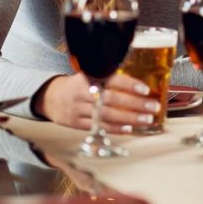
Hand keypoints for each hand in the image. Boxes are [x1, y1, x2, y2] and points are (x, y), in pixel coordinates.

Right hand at [35, 73, 159, 131]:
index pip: (110, 79)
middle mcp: (83, 93)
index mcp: (87, 77)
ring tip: (147, 119)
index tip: (145, 89)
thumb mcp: (88, 75)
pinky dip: (115, 129)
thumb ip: (107, 77)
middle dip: (134, 104)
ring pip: (106, 115)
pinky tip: (130, 129)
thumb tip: (138, 82)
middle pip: (111, 99)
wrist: (50, 97)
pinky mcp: (76, 123)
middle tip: (153, 107)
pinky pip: (98, 127)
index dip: (128, 84)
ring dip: (129, 118)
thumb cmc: (77, 85)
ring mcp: (78, 109)